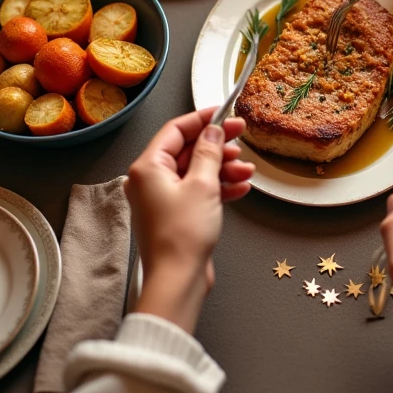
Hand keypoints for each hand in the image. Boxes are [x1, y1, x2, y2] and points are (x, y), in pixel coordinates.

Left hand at [125, 108, 253, 330]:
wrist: (178, 280)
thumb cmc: (181, 237)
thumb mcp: (203, 184)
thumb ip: (209, 152)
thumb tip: (213, 131)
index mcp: (147, 168)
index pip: (175, 130)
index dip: (202, 119)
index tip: (223, 112)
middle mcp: (149, 181)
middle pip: (187, 151)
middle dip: (217, 146)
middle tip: (240, 136)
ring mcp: (161, 200)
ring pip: (195, 172)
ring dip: (222, 168)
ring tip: (245, 170)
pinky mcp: (174, 216)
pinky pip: (198, 192)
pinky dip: (218, 188)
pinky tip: (239, 188)